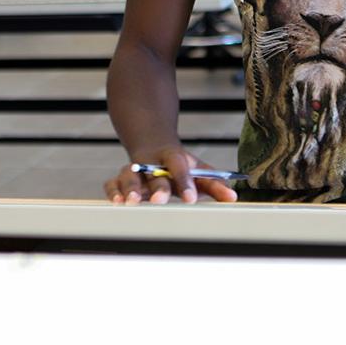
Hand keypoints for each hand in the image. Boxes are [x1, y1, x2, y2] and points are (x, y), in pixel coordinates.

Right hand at [103, 145, 238, 204]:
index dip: (185, 181)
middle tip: (160, 199)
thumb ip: (214, 184)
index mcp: (173, 157)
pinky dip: (113, 192)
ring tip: (132, 202)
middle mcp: (152, 162)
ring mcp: (134, 169)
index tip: (190, 198)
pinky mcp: (120, 178)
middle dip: (156, 187)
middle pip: (154, 173)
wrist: (152, 142)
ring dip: (130, 188)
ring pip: (129, 176)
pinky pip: (112, 183)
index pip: (179, 166)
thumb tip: (233, 197)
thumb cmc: (178, 163)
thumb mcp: (198, 169)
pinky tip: (117, 202)